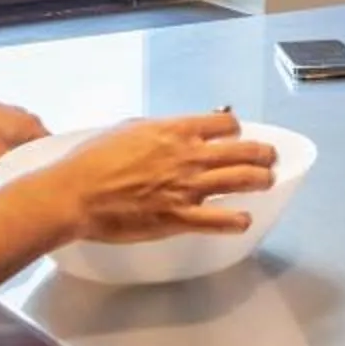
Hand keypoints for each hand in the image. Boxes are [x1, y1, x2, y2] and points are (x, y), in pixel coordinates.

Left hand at [0, 83, 47, 179]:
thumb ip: (14, 174)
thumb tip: (27, 184)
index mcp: (32, 125)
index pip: (54, 153)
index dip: (48, 172)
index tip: (42, 188)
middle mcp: (23, 119)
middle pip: (35, 152)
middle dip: (26, 169)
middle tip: (17, 187)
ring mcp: (5, 119)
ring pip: (16, 149)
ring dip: (8, 164)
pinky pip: (1, 144)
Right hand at [43, 112, 278, 244]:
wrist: (75, 194)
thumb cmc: (93, 160)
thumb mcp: (129, 128)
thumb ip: (158, 129)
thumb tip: (175, 129)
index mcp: (176, 131)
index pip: (224, 124)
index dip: (236, 130)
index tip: (237, 136)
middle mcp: (189, 156)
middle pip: (243, 150)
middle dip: (262, 153)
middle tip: (269, 158)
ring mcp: (187, 188)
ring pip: (241, 181)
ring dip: (261, 180)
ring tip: (268, 181)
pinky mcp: (179, 218)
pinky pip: (220, 220)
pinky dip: (238, 220)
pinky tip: (245, 220)